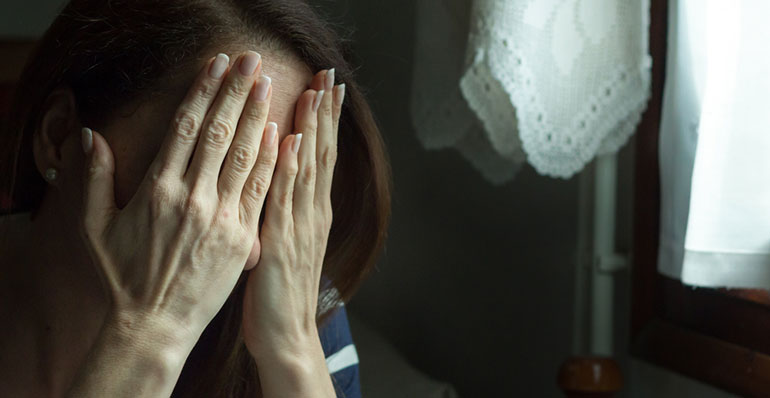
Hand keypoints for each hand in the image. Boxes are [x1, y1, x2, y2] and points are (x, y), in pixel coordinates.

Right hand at [78, 50, 276, 347]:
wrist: (152, 327)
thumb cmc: (121, 280)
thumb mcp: (94, 228)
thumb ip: (92, 179)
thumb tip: (90, 134)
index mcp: (157, 190)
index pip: (184, 128)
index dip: (202, 91)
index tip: (217, 64)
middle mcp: (192, 198)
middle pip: (218, 133)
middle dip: (236, 92)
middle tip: (252, 61)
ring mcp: (221, 218)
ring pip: (243, 156)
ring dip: (257, 117)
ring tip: (268, 84)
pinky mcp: (242, 238)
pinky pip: (259, 191)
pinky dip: (270, 161)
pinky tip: (281, 134)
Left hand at [241, 68, 344, 359]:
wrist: (287, 335)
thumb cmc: (280, 291)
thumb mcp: (287, 242)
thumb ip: (288, 208)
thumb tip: (282, 176)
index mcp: (312, 211)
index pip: (320, 155)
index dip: (324, 120)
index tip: (327, 86)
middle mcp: (312, 213)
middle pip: (320, 153)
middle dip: (324, 112)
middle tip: (329, 74)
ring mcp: (300, 226)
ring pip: (307, 168)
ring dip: (311, 128)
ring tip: (316, 91)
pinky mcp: (281, 242)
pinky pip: (283, 198)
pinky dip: (288, 168)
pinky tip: (289, 141)